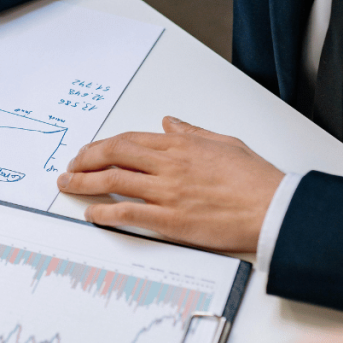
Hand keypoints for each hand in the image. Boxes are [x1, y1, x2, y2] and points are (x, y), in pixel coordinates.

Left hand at [56, 117, 283, 252]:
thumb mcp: (224, 143)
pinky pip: (127, 213)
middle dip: (85, 160)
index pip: (130, 140)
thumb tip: (171, 123)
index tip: (90, 151)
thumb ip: (192, 133)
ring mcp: (167, 192)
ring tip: (68, 185)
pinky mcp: (170, 219)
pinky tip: (91, 213)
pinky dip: (104, 213)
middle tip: (70, 167)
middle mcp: (169, 165)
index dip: (103, 145)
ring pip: (113, 181)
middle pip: (114, 155)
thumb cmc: (256, 180)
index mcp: (181, 145)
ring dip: (84, 183)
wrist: (274, 208)